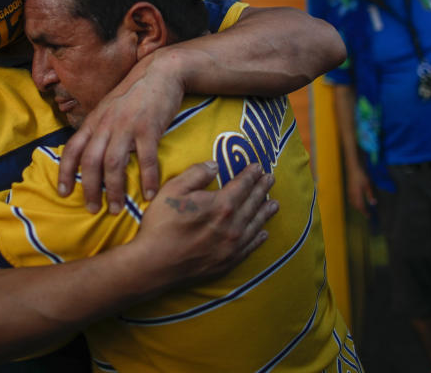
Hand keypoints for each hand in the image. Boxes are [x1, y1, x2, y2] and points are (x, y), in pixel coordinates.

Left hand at [59, 51, 182, 212]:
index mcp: (93, 122)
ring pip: (114, 163)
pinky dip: (147, 179)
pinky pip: (146, 159)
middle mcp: (105, 125)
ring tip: (116, 208)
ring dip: (114, 189)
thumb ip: (98, 129)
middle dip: (89, 188)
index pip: (72, 148)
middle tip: (92, 209)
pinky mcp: (149, 127)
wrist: (160, 72)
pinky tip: (148, 194)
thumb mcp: (108, 109)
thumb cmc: (134, 95)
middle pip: (90, 161)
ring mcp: (126, 126)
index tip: (62, 192)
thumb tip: (89, 154)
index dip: (64, 172)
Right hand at [133, 162, 276, 284]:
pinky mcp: (228, 262)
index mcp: (221, 205)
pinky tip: (264, 233)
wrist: (155, 264)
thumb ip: (196, 174)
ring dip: (265, 212)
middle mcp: (232, 226)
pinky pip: (250, 247)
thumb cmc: (161, 225)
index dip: (251, 175)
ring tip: (275, 204)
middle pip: (252, 203)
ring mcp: (232, 246)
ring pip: (255, 225)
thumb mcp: (173, 190)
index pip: (242, 186)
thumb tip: (215, 165)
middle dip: (262, 189)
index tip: (258, 167)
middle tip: (271, 179)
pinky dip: (258, 238)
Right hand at [345, 165, 375, 215]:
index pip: (360, 206)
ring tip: (362, 208)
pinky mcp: (348, 187)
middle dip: (360, 210)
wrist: (353, 166)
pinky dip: (354, 202)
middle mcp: (352, 194)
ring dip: (357, 207)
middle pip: (355, 205)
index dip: (365, 212)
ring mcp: (349, 191)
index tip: (369, 216)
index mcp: (357, 194)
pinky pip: (350, 198)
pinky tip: (356, 200)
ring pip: (352, 202)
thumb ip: (370, 194)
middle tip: (366, 213)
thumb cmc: (361, 175)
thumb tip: (373, 203)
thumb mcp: (368, 184)